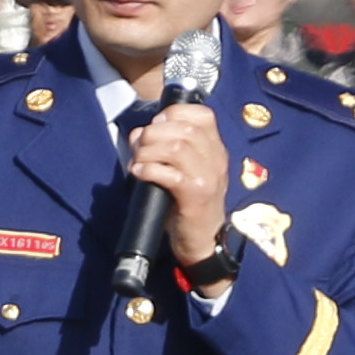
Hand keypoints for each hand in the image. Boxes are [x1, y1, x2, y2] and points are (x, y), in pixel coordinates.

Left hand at [126, 94, 232, 268]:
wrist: (202, 240)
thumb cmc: (187, 203)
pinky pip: (170, 175)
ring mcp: (208, 177)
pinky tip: (139, 173)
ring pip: (176, 148)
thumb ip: (164, 148)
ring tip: (138, 161)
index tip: (154, 125)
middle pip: (184, 129)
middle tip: (139, 146)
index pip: (202, 115)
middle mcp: (216, 159)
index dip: (172, 114)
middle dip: (153, 133)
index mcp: (216, 148)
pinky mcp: (196, 196)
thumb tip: (137, 133)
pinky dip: (149, 170)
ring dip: (149, 151)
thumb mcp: (182, 170)